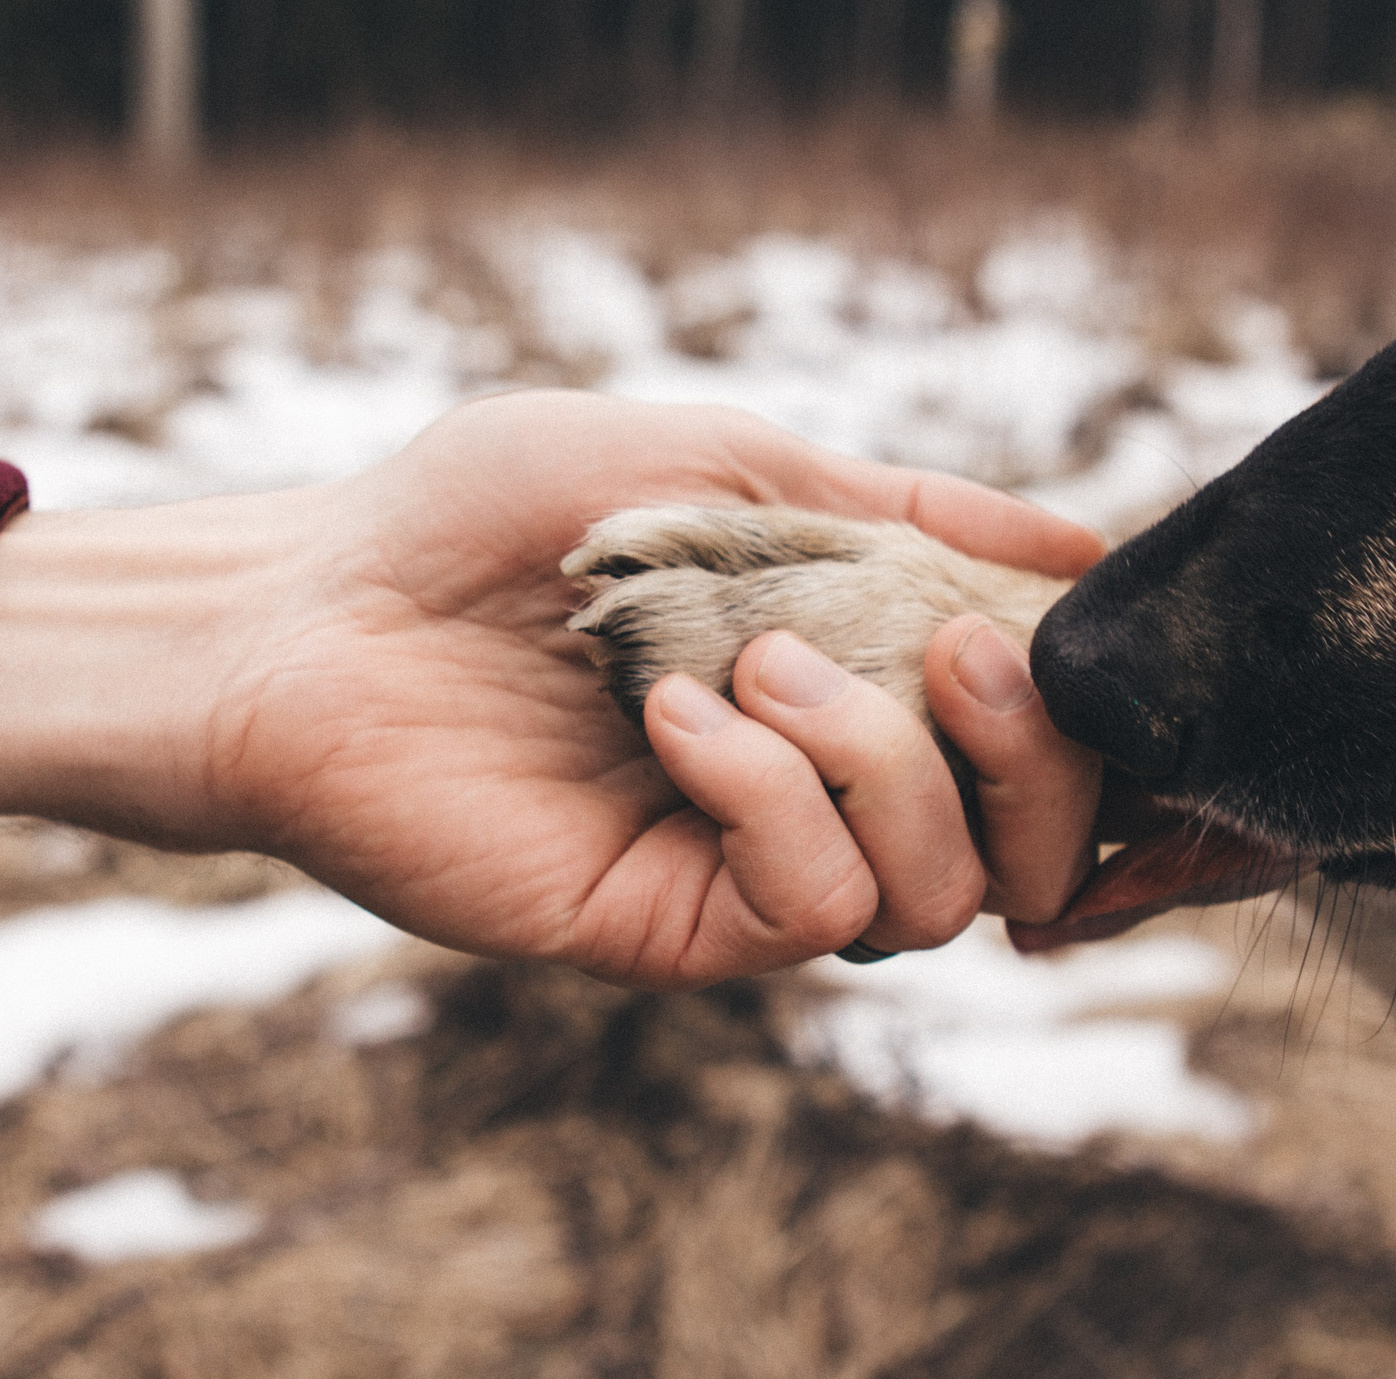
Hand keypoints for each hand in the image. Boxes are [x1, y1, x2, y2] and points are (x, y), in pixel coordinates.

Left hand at [0, 391, 1105, 986]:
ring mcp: (745, 864)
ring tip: (758, 664)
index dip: (1076, 693)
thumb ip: (900, 514)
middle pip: (1028, 845)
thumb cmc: (493, 515)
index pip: (1035, 731)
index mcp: (849, 675)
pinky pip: (809, 911)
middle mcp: (819, 786)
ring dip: (881, 761)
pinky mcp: (666, 926)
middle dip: (1032, 752)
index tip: (1040, 613)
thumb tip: (1083, 541)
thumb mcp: (725, 469)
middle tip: (948, 650)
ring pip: (939, 894)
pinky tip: (676, 720)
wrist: (312, 603)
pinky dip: (777, 802)